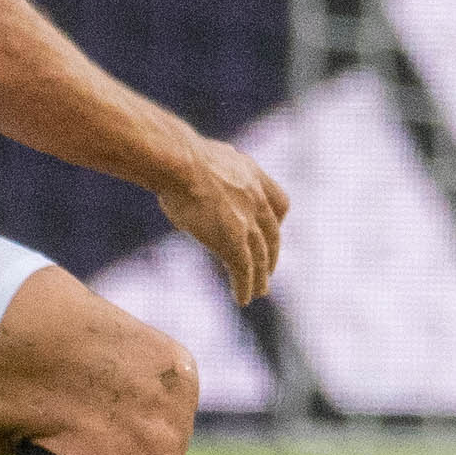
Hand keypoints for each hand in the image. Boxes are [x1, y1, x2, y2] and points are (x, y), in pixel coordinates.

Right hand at [156, 134, 289, 303]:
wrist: (177, 160)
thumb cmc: (175, 155)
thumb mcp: (203, 158)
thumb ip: (211, 169)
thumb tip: (195, 165)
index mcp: (251, 173)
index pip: (279, 202)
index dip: (276, 220)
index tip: (272, 230)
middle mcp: (256, 197)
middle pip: (272, 234)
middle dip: (271, 254)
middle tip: (267, 270)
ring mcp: (247, 219)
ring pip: (260, 256)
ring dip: (260, 277)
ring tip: (258, 292)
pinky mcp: (233, 239)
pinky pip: (244, 269)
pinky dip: (245, 286)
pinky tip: (242, 298)